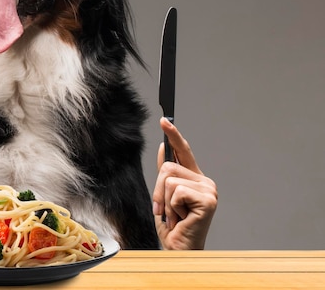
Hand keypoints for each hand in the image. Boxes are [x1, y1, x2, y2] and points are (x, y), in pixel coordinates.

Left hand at [153, 118, 216, 249]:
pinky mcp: (208, 199)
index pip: (184, 151)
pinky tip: (181, 218)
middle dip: (159, 189)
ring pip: (170, 178)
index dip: (174, 135)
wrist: (179, 248)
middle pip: (169, 166)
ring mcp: (209, 190)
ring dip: (164, 200)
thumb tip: (164, 148)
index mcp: (196, 179)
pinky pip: (176, 191)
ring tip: (174, 215)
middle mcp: (205, 181)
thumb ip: (166, 174)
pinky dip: (172, 207)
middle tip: (165, 209)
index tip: (164, 120)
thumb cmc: (174, 226)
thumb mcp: (164, 196)